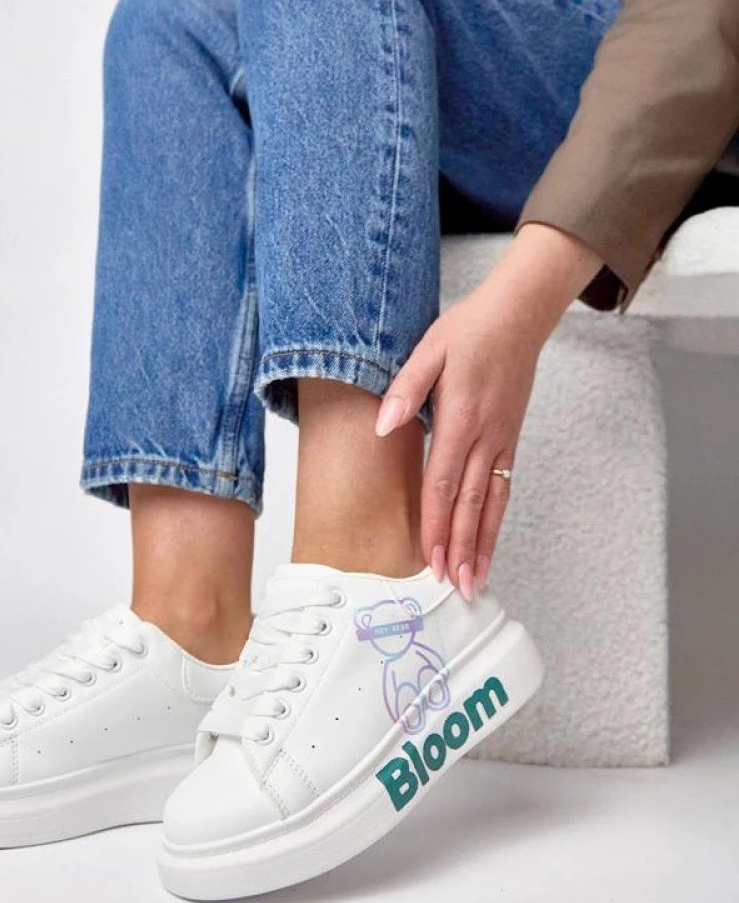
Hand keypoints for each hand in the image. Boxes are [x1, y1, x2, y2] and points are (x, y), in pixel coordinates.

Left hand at [375, 223, 601, 596]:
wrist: (518, 315)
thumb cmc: (470, 329)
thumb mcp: (429, 348)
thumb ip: (405, 389)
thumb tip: (383, 425)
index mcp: (460, 418)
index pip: (444, 482)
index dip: (436, 522)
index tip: (429, 555)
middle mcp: (485, 436)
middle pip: (470, 503)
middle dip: (461, 547)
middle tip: (454, 586)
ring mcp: (502, 439)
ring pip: (492, 502)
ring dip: (483, 543)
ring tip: (476, 580)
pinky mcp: (511, 436)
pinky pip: (504, 486)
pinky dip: (496, 517)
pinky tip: (490, 539)